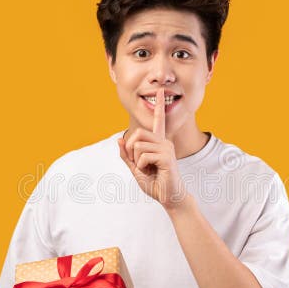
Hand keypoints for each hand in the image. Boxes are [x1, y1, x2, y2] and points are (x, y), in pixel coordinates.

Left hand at [118, 88, 187, 209]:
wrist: (169, 196)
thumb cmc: (155, 184)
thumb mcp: (136, 169)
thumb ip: (127, 155)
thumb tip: (119, 138)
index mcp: (158, 142)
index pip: (158, 120)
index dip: (159, 105)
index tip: (161, 91)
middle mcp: (164, 141)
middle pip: (137, 133)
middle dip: (130, 149)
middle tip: (138, 163)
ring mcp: (166, 148)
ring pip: (138, 145)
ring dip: (136, 160)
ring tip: (147, 169)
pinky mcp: (167, 156)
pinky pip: (143, 156)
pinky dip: (142, 166)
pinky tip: (152, 172)